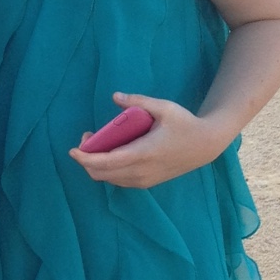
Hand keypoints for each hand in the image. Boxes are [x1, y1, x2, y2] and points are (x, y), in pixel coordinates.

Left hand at [69, 92, 226, 188]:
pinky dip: (108, 170)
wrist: (206, 145)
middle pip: (101, 174)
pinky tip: (111, 154)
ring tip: (98, 144)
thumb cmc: (185, 124)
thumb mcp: (164, 108)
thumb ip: (137, 101)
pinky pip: (119, 180)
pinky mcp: (147, 183)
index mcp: (142, 153)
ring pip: (109, 179)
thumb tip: (115, 96)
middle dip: (87, 159)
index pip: (105, 162)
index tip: (73, 150)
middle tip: (87, 139)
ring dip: (97, 165)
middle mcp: (140, 171)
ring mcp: (144, 180)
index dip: (85, 158)